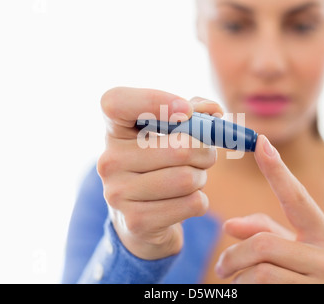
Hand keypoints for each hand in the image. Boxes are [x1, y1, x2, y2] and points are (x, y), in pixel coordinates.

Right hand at [97, 87, 222, 259]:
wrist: (139, 219)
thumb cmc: (160, 165)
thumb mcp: (170, 134)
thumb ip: (193, 113)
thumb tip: (214, 111)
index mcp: (114, 130)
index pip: (116, 102)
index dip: (155, 100)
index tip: (186, 111)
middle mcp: (109, 160)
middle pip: (180, 148)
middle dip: (205, 152)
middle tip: (204, 156)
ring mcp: (118, 193)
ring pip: (187, 179)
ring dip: (202, 178)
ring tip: (192, 179)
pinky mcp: (137, 222)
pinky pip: (192, 204)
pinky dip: (200, 201)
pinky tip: (184, 201)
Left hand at [215, 135, 323, 283]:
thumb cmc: (304, 281)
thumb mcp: (291, 254)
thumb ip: (265, 233)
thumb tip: (230, 224)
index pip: (297, 198)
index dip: (277, 170)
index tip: (261, 141)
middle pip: (262, 244)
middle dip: (233, 257)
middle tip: (221, 267)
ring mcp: (323, 284)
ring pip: (259, 271)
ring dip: (237, 278)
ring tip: (234, 282)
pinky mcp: (309, 301)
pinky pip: (259, 291)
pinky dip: (243, 290)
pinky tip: (245, 291)